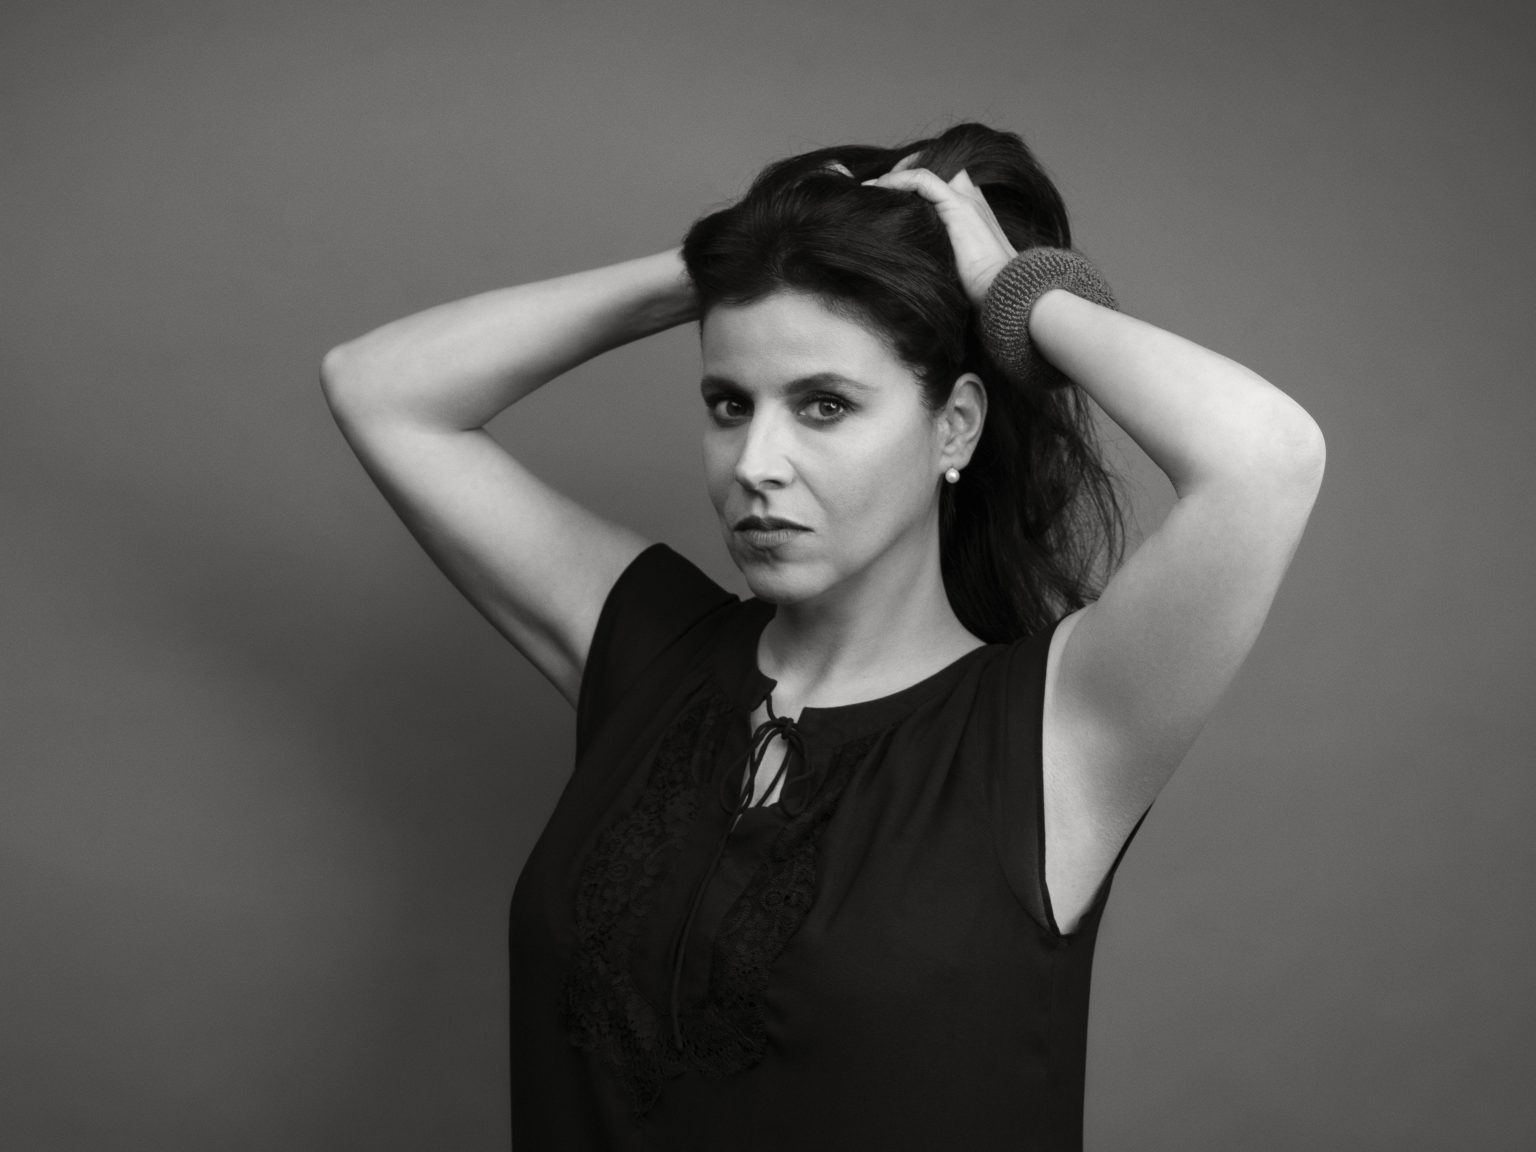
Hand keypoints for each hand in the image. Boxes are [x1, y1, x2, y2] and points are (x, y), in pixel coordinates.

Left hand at [863, 157, 1016, 308]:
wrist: (1006, 290)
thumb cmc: (984, 288)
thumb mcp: (956, 265)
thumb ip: (940, 252)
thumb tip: (913, 259)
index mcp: (973, 210)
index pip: (944, 180)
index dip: (915, 180)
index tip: (891, 194)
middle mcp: (971, 199)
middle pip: (937, 165)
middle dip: (906, 169)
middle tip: (880, 185)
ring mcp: (966, 200)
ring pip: (928, 167)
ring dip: (898, 172)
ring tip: (875, 185)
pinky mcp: (958, 207)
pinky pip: (922, 180)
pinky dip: (898, 180)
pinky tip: (880, 188)